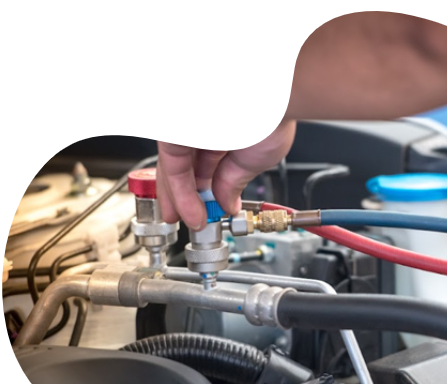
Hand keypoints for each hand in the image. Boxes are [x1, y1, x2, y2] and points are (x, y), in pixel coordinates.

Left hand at [156, 120, 295, 229]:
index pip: (208, 165)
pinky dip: (181, 194)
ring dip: (183, 202)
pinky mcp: (176, 129)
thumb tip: (227, 203)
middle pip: (188, 167)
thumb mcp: (256, 159)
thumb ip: (235, 182)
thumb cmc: (273, 114)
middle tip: (197, 222)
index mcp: (226, 129)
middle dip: (190, 199)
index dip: (208, 191)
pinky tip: (193, 214)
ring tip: (196, 224)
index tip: (212, 210)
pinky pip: (173, 167)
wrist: (274, 96)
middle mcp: (204, 125)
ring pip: (177, 169)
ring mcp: (189, 126)